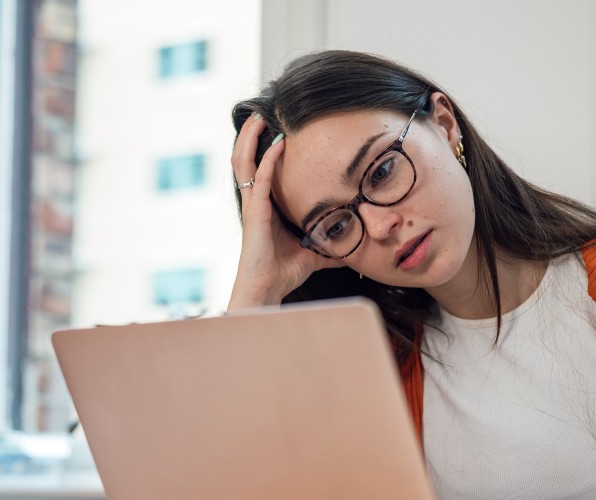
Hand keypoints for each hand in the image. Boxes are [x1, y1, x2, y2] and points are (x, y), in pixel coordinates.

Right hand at [228, 114, 335, 311]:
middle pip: (245, 161)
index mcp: (264, 207)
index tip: (274, 131)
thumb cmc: (284, 273)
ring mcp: (252, 205)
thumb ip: (329, 246)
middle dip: (250, 136)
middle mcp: (254, 202)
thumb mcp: (314, 253)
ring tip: (258, 118)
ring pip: (243, 163)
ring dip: (250, 139)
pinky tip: (277, 145)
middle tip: (260, 114)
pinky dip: (268, 160)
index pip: (259, 170)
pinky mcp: (255, 212)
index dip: (261, 150)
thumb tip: (352, 248)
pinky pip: (260, 179)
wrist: (266, 290)